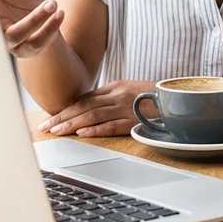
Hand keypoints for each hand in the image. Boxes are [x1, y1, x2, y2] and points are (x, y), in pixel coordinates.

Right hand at [1, 0, 65, 57]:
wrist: (45, 12)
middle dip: (17, 15)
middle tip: (41, 1)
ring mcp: (11, 42)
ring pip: (19, 35)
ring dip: (37, 20)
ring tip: (52, 4)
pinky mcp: (29, 48)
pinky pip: (38, 42)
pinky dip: (50, 28)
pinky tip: (59, 13)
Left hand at [38, 80, 154, 136]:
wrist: (178, 99)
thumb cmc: (152, 97)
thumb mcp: (129, 91)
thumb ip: (109, 98)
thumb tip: (87, 108)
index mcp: (115, 87)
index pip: (84, 99)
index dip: (65, 109)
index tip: (50, 119)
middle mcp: (117, 96)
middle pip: (83, 106)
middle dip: (62, 117)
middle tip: (45, 127)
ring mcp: (125, 108)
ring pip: (92, 115)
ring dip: (71, 124)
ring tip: (56, 131)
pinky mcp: (134, 120)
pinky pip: (111, 125)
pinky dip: (95, 130)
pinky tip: (81, 134)